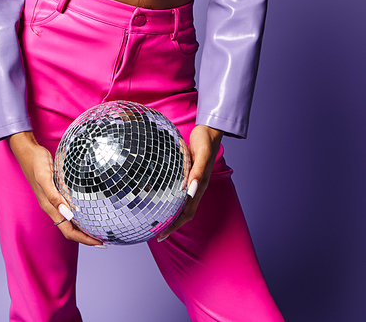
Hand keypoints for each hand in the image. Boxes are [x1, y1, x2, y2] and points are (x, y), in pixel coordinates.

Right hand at [8, 130, 105, 246]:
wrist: (28, 152)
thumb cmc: (36, 163)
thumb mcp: (45, 177)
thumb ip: (54, 196)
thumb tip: (68, 214)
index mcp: (49, 207)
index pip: (68, 231)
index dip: (83, 239)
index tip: (99, 243)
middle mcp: (52, 207)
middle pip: (70, 230)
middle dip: (86, 238)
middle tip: (103, 241)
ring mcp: (54, 201)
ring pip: (70, 221)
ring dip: (83, 228)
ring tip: (97, 229)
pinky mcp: (56, 193)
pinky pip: (69, 209)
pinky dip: (79, 215)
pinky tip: (87, 210)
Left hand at [156, 124, 222, 241]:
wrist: (209, 131)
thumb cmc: (206, 142)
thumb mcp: (202, 155)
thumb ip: (198, 173)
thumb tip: (191, 191)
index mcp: (200, 187)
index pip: (187, 214)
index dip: (175, 226)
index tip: (162, 235)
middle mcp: (196, 187)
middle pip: (184, 213)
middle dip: (171, 224)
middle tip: (156, 232)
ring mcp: (193, 181)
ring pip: (182, 203)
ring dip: (171, 213)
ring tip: (158, 219)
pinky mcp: (189, 174)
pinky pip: (179, 191)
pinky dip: (171, 198)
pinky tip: (162, 195)